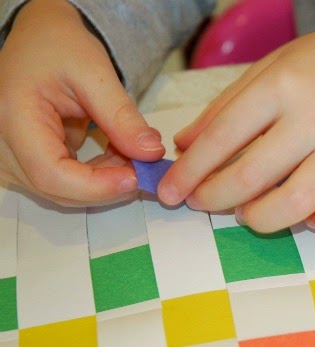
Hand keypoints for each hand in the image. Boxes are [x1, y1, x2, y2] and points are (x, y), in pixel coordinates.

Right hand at [0, 0, 164, 205]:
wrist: (41, 38)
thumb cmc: (57, 47)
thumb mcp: (95, 73)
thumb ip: (122, 116)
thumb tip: (150, 153)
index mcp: (13, 118)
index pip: (51, 174)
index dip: (96, 186)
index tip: (136, 178)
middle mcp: (4, 144)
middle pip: (58, 189)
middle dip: (107, 185)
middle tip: (145, 166)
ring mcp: (15, 156)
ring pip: (65, 190)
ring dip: (105, 179)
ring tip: (132, 150)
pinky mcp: (32, 160)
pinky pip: (67, 181)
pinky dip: (98, 173)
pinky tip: (119, 152)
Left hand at [161, 13, 314, 234]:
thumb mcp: (273, 66)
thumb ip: (228, 106)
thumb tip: (185, 146)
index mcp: (285, 84)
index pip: (223, 136)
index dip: (190, 170)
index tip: (171, 190)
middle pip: (253, 175)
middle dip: (215, 198)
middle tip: (203, 202)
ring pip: (299, 202)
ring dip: (261, 219)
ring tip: (248, 213)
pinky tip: (310, 218)